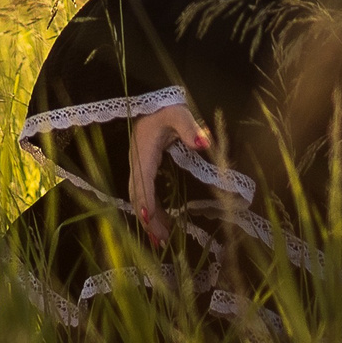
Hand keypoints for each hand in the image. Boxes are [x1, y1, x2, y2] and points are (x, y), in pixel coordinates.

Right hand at [128, 101, 210, 250]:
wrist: (153, 100)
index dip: (146, 201)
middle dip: (148, 219)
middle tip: (160, 242)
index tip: (150, 220)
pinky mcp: (146, 168)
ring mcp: (140, 167)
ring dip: (149, 219)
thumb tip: (203, 142)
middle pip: (138, 196)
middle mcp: (138, 163)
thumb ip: (189, 127)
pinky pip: (145, 194)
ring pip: (140, 198)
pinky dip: (152, 210)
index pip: (142, 181)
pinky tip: (162, 222)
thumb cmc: (165, 108)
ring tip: (161, 241)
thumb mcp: (178, 113)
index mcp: (144, 153)